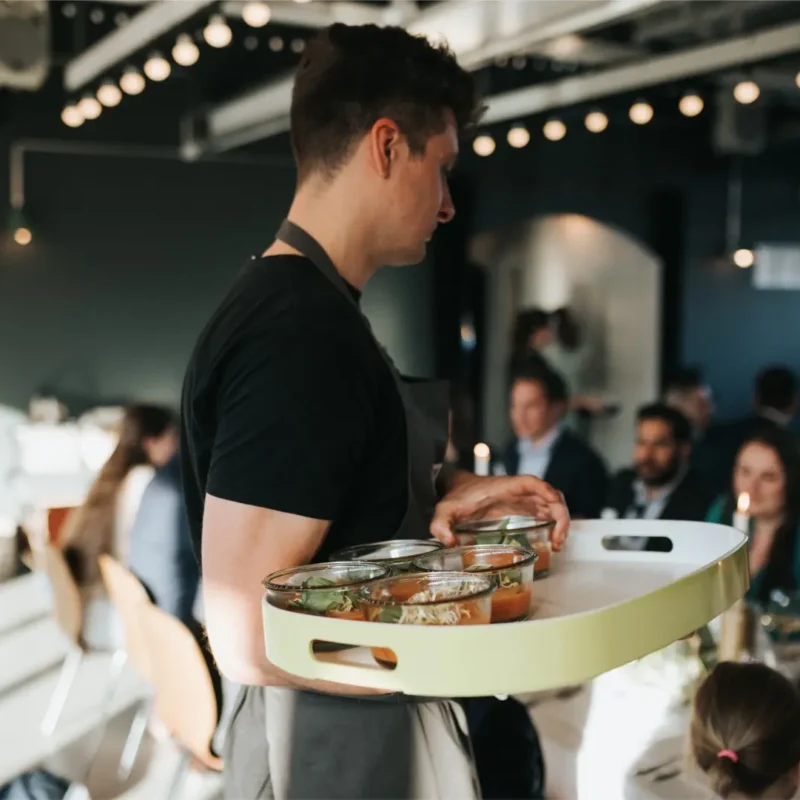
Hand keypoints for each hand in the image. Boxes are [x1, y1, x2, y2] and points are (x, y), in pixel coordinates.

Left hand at [430, 474, 569, 549]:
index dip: (546, 492)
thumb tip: (448, 541)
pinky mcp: (522, 507)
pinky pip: (545, 511)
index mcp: (503, 487)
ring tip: (557, 544)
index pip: (531, 483)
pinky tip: (552, 540)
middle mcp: (518, 491)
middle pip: (550, 495)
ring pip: (552, 504)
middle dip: (560, 516)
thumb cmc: (454, 497)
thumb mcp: (444, 510)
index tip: (555, 507)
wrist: (456, 489)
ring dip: (561, 521)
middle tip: (557, 541)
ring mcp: (522, 499)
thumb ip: (440, 524)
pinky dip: (554, 523)